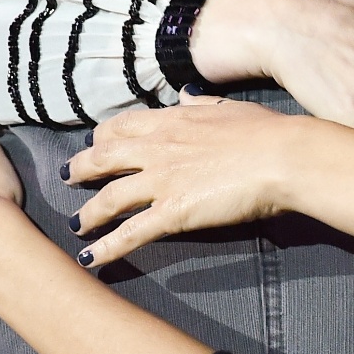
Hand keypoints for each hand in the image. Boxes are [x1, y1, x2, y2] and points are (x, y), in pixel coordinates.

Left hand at [64, 91, 313, 267]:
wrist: (284, 157)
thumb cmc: (267, 132)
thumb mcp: (229, 107)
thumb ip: (201, 103)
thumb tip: (185, 94)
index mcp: (172, 121)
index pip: (121, 127)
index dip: (102, 138)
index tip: (96, 145)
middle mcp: (157, 149)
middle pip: (102, 158)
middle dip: (81, 169)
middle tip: (69, 178)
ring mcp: (161, 181)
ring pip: (108, 198)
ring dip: (88, 213)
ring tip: (77, 224)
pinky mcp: (172, 213)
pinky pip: (131, 233)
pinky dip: (107, 249)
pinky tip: (91, 260)